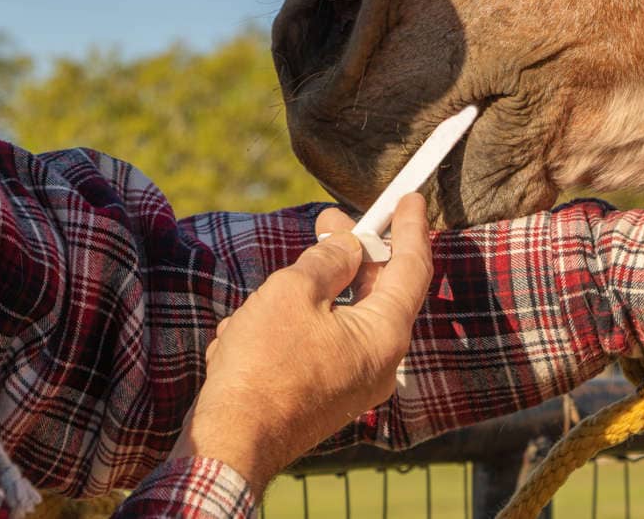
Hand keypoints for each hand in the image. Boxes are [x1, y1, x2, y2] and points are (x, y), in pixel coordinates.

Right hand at [170, 194, 432, 494]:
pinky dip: (288, 329)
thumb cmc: (263, 367)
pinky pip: (317, 345)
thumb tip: (349, 248)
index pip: (412, 269)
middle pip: (376, 291)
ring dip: (305, 296)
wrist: (231, 443)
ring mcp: (353, 382)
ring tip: (266, 292)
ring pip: (338, 316)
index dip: (410, 228)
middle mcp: (379, 362)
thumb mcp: (293, 293)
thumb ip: (328, 261)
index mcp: (384, 335)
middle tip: (328, 221)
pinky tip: (247, 332)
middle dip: (350, 254)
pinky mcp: (325, 395)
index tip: (410, 199)